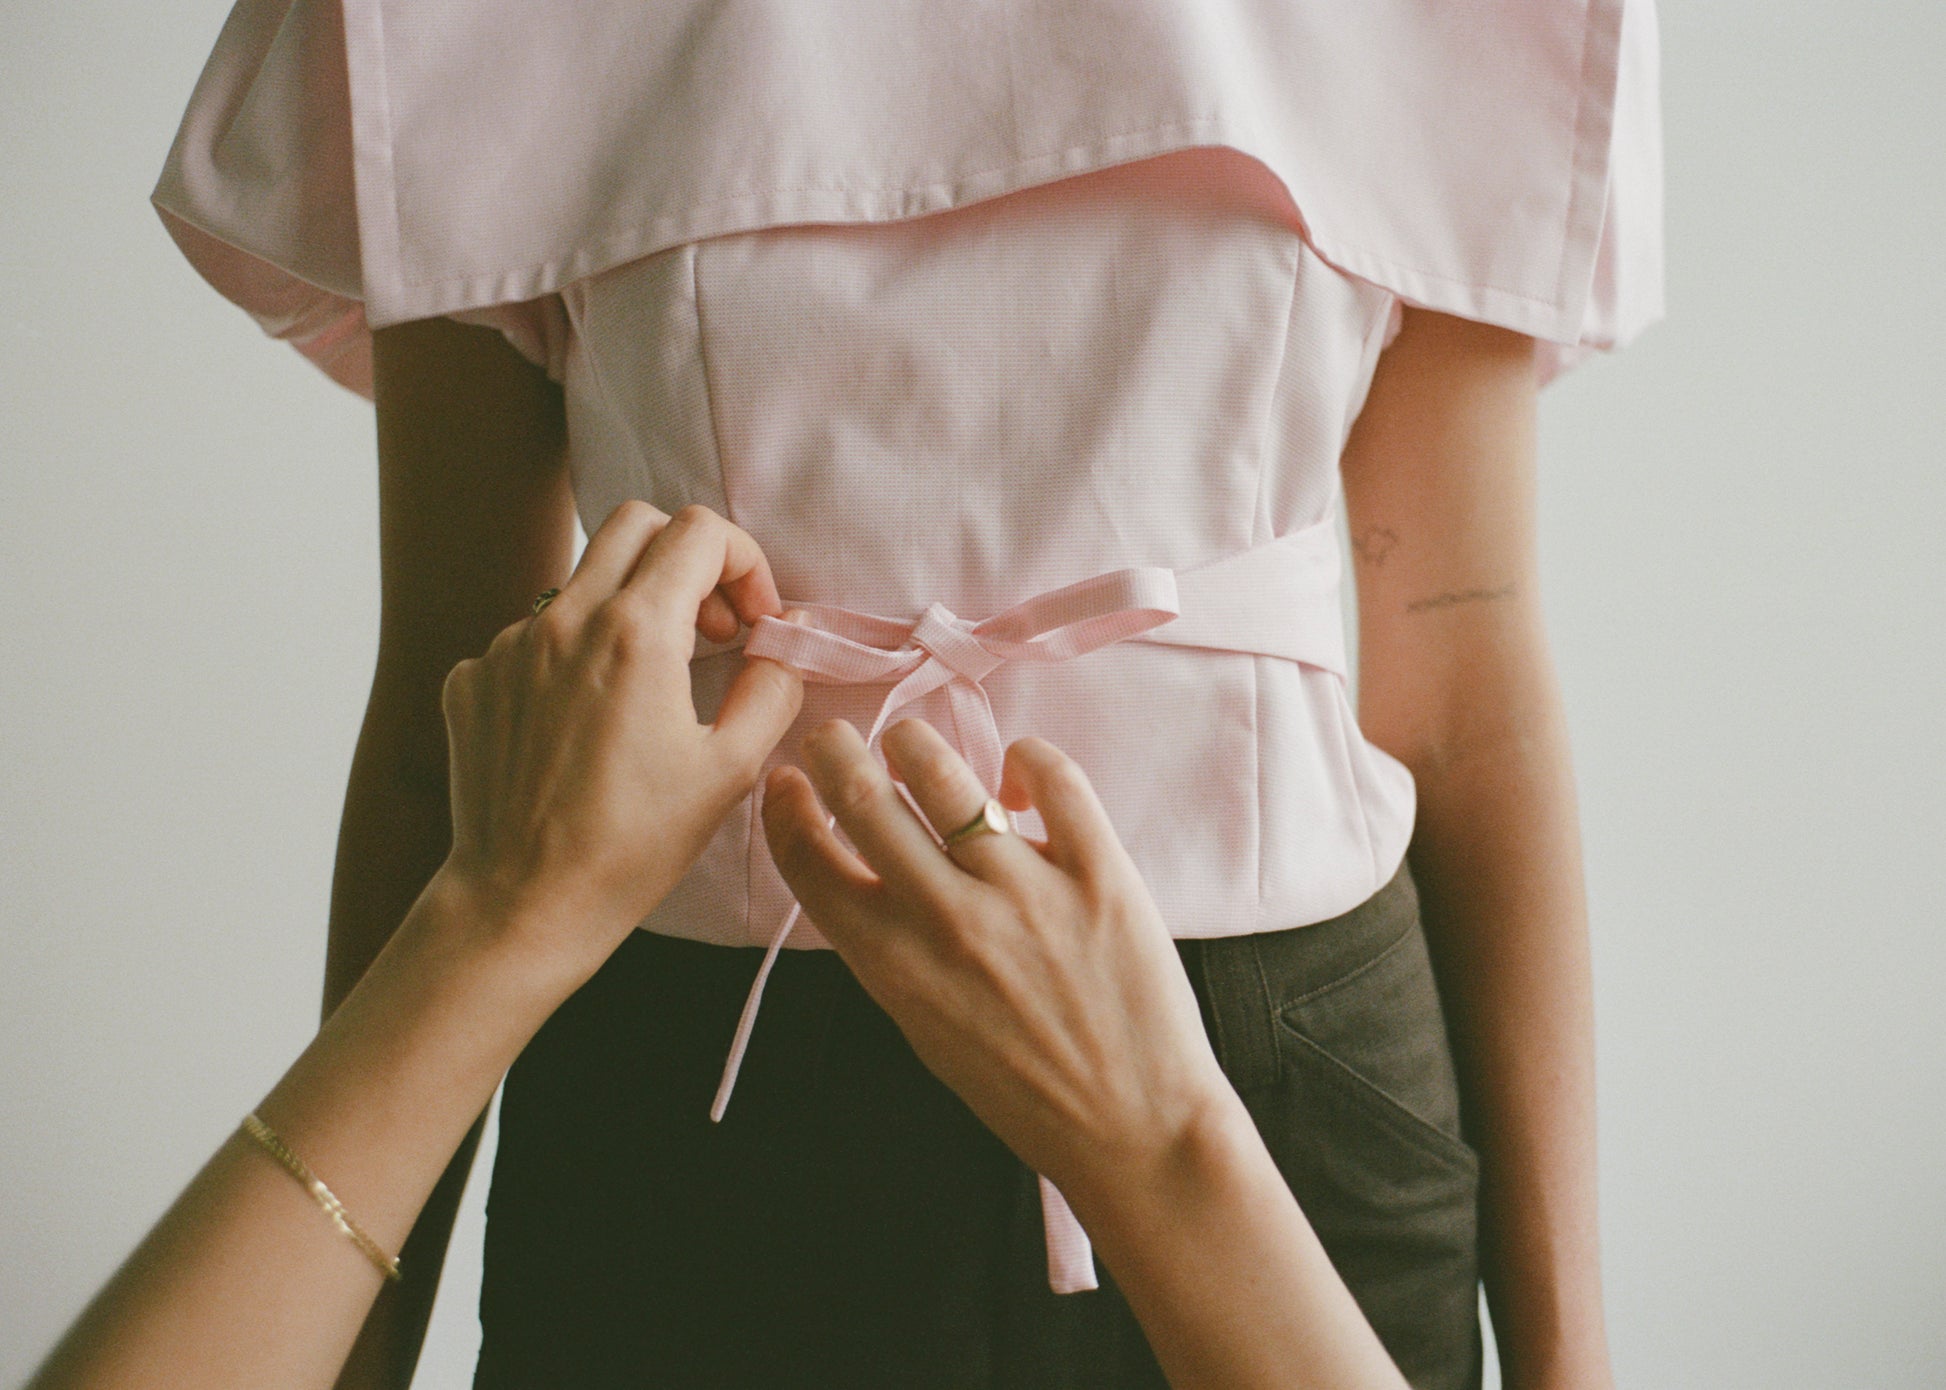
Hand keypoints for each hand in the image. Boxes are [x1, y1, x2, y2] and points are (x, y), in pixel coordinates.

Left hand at [436, 500, 807, 985]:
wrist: (522, 903)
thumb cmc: (630, 846)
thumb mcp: (730, 770)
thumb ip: (772, 687)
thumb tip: (782, 645)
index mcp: (635, 632)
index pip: (698, 532)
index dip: (743, 563)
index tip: (752, 622)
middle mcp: (563, 620)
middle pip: (634, 524)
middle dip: (686, 561)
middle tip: (711, 630)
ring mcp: (507, 645)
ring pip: (581, 581)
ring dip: (629, 609)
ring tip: (650, 685)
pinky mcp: (471, 678)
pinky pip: (532, 634)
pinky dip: (573, 656)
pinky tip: (586, 723)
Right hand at [758, 715, 1235, 1197]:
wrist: (1132, 1128)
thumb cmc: (1024, 1091)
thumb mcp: (925, 1028)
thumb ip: (891, 950)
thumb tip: (871, 870)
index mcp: (894, 965)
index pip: (812, 861)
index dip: (786, 810)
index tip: (788, 784)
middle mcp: (948, 918)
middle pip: (864, 797)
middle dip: (834, 750)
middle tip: (834, 737)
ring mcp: (1025, 890)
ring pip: (944, 773)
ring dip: (914, 745)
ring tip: (913, 748)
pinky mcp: (1099, 874)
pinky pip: (1056, 779)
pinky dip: (1027, 759)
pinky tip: (1016, 772)